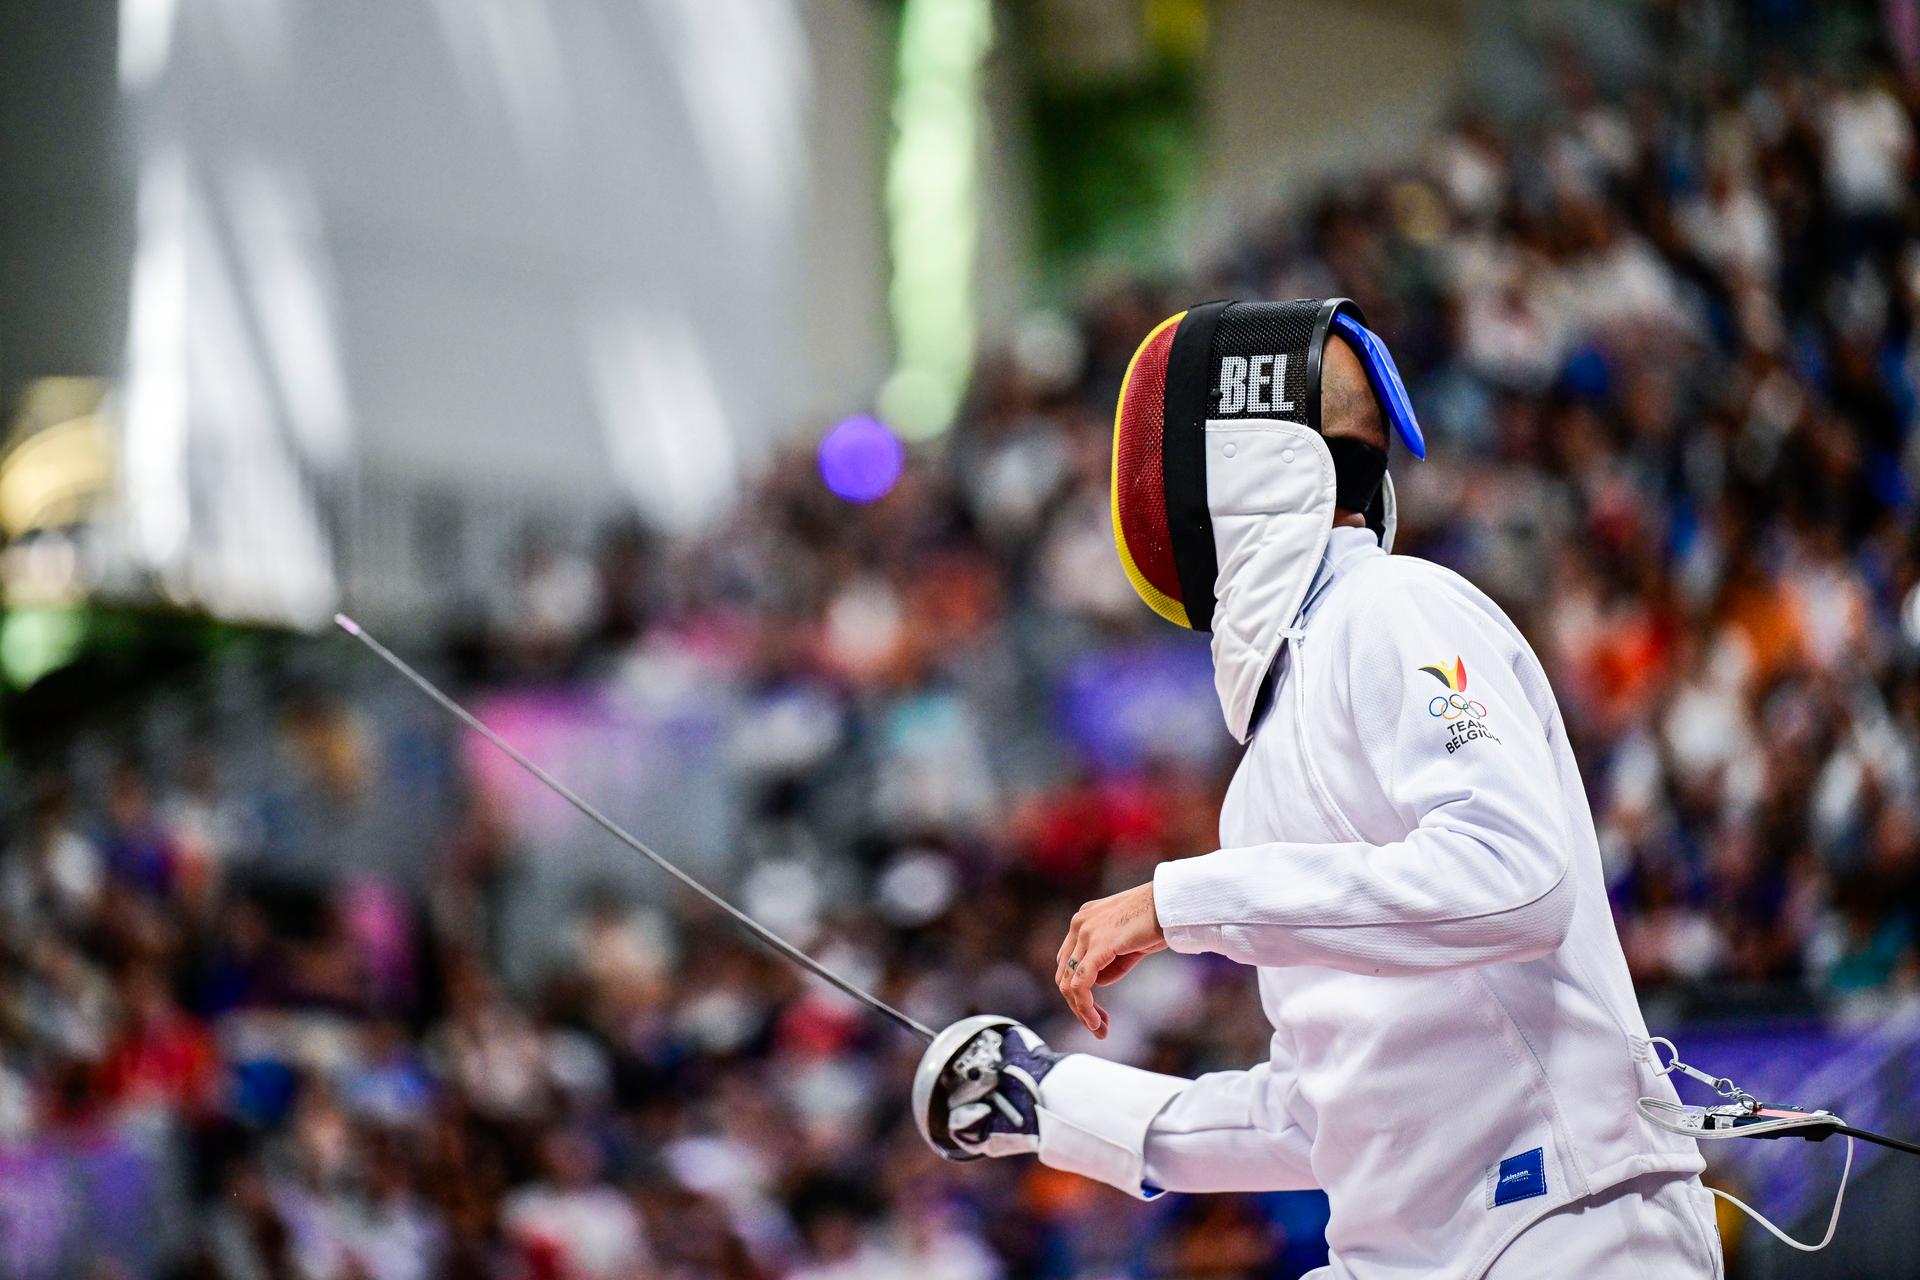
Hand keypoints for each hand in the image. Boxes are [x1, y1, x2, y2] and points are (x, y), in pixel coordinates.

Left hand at [1054, 882, 1165, 1038]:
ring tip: (1098, 1028)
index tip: (1098, 1011)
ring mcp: (1085, 933)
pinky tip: (1095, 1021)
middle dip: (1078, 1004)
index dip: (1079, 990)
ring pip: (1069, 982)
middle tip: (1098, 1026)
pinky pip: (1081, 983)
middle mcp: (1079, 924)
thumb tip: (1098, 983)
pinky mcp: (1096, 945)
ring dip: (1081, 1010)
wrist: (1172, 905)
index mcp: (1085, 920)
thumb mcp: (1130, 944)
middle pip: (1065, 974)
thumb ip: (1111, 961)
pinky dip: (1084, 1006)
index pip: (1070, 962)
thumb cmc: (1159, 920)